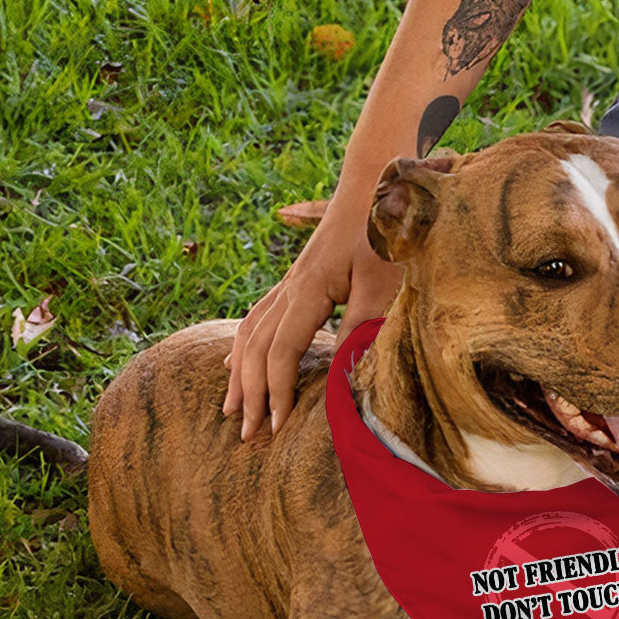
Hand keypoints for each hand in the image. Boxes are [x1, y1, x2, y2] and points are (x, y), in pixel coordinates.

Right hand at [223, 208, 402, 439]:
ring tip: (232, 409)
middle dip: (250, 393)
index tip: (279, 428)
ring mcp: (290, 283)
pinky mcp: (297, 281)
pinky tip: (235, 362)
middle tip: (248, 434)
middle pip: (256, 348)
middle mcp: (290, 288)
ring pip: (249, 333)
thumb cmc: (385, 232)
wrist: (377, 183)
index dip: (278, 392)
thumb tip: (343, 377)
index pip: (281, 352)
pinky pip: (257, 318)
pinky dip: (244, 346)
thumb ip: (362, 328)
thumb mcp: (382, 284)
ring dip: (240, 374)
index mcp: (307, 289)